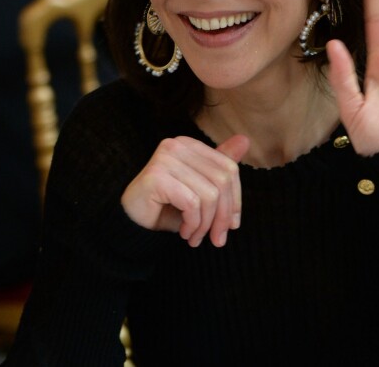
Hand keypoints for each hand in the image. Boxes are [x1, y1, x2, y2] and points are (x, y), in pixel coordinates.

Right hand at [121, 134, 248, 246]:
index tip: (232, 225)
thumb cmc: (168, 207)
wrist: (133, 223)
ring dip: (205, 224)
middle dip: (223, 216)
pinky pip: (191, 203)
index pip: (229, 168)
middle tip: (217, 238)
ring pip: (209, 195)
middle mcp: (177, 145)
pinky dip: (192, 224)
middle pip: (222, 181)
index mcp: (190, 144)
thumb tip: (245, 140)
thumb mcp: (200, 189)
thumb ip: (221, 168)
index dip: (235, 199)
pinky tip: (184, 232)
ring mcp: (165, 158)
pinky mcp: (156, 176)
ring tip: (196, 237)